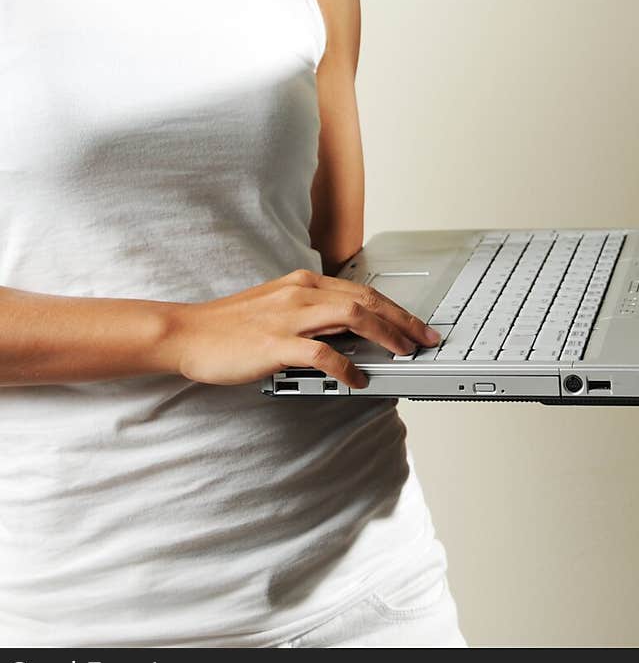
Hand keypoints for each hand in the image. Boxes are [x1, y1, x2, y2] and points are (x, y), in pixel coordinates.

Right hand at [167, 267, 439, 389]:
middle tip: (426, 339)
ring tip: (404, 354)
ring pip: (352, 317)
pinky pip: (322, 353)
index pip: (362, 291)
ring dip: (385, 336)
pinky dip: (346, 366)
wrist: (188, 333)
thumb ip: (312, 315)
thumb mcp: (277, 308)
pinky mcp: (276, 344)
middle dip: (403, 320)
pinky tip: (358, 379)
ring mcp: (289, 317)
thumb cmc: (230, 327)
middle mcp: (301, 293)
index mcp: (303, 283)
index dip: (396, 308)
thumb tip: (351, 333)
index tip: (417, 325)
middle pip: (366, 301)